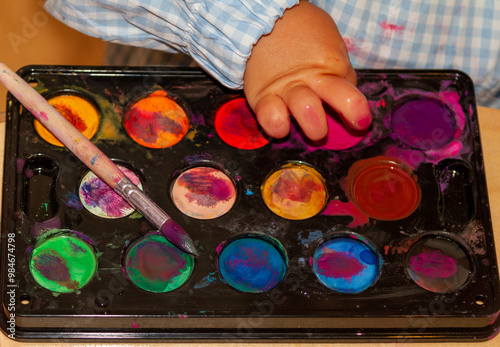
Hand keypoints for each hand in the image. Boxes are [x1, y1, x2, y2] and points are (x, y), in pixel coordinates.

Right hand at [243, 1, 371, 140]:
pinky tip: (281, 126)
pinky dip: (276, 126)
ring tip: (313, 131)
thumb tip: (345, 97)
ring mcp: (286, 88)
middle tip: (342, 124)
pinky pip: (269, 117)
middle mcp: (311, 78)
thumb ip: (338, 72)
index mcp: (331, 66)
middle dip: (349, 112)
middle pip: (339, 96)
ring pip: (305, 110)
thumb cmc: (301, 33)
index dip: (358, 113)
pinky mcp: (261, 96)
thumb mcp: (329, 44)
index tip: (359, 123)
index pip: (352, 95)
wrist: (261, 19)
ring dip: (313, 125)